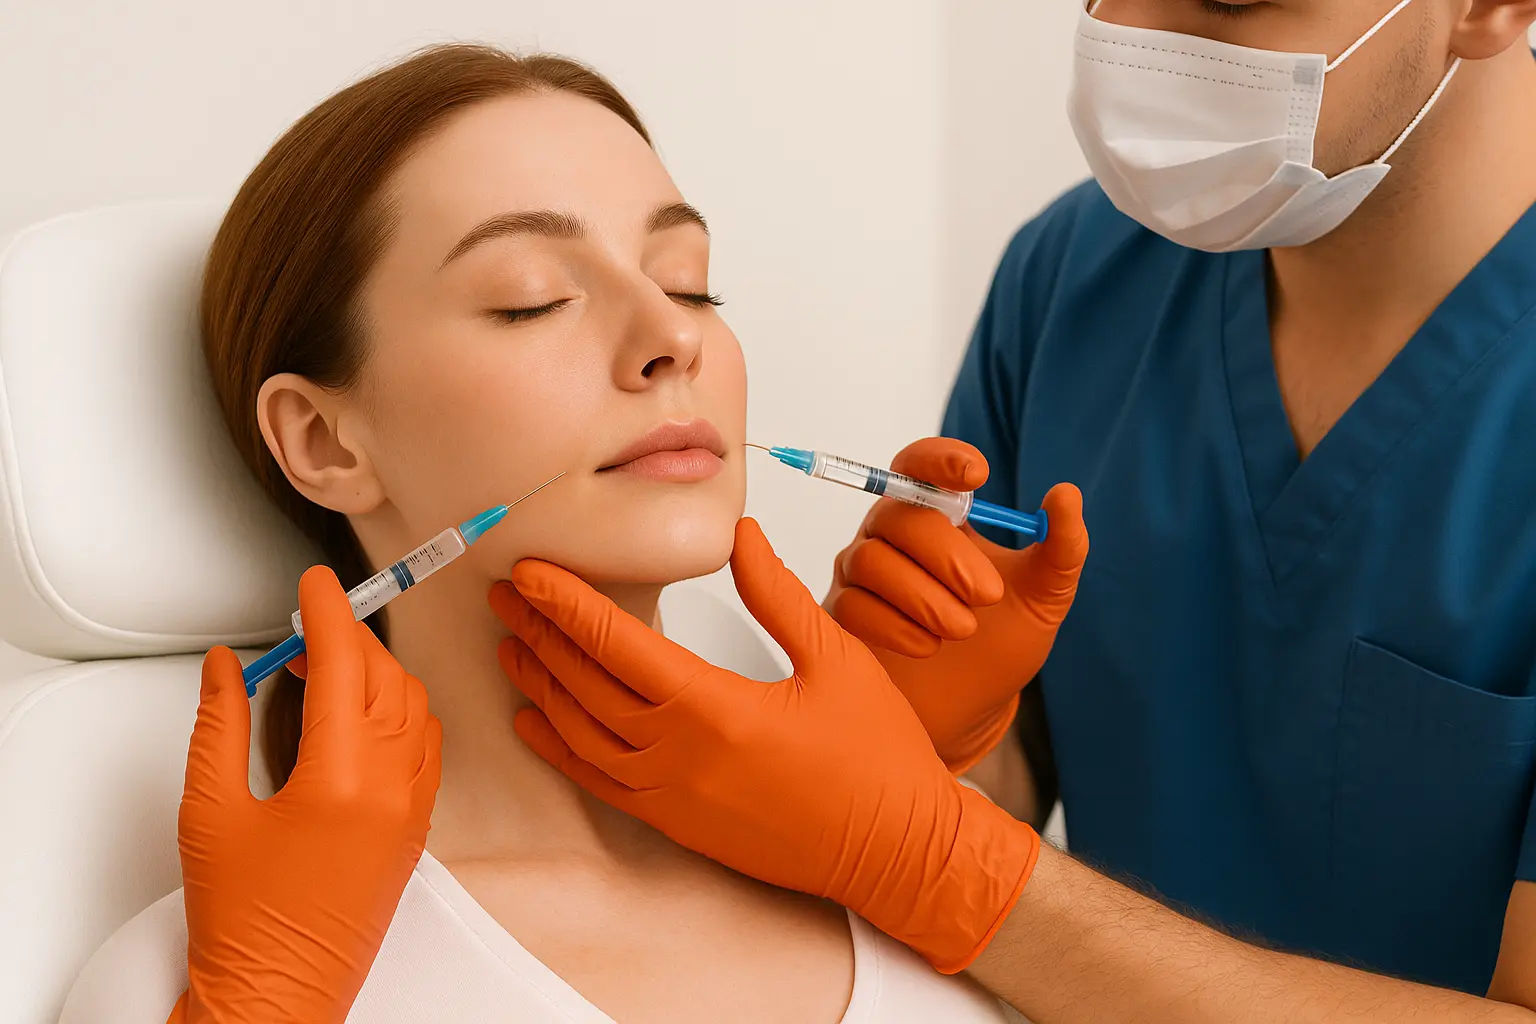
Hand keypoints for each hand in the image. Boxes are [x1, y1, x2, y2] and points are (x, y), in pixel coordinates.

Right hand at [171, 566, 441, 1023]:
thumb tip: (230, 665)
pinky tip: (362, 715)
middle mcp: (392, 787)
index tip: (316, 583)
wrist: (279, 994)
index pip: (345, 663)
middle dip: (350, 638)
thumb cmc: (246, 922)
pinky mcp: (417, 829)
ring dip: (378, 673)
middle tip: (305, 626)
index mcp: (341, 777)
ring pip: (414, 706)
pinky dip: (400, 711)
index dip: (328, 611)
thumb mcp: (209, 811)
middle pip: (386, 677)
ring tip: (326, 668)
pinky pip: (426, 744)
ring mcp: (412, 808)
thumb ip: (219, 724)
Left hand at [490, 519, 1039, 972]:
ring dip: (541, 685)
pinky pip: (599, 782)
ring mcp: (673, 796)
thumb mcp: (836, 658)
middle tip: (505, 594)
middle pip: (586, 684)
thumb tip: (740, 536)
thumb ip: (778, 595)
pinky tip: (534, 720)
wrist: (897, 852)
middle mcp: (680, 757)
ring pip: (582, 734)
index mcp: (717, 709)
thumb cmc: (876, 759)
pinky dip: (559, 750)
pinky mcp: (677, 823)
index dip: (567, 604)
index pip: (619, 645)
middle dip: (540, 633)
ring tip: (511, 644)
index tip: (531, 572)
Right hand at [825, 437, 1087, 773]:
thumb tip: (1066, 493)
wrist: (975, 705)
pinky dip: (895, 626)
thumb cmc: (1003, 640)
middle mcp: (892, 534)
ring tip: (963, 629)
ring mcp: (862, 574)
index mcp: (938, 514)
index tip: (978, 476)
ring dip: (923, 596)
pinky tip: (928, 646)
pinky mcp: (844, 616)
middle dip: (945, 553)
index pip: (921, 464)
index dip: (940, 459)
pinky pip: (853, 605)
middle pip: (897, 515)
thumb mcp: (1045, 595)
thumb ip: (1062, 547)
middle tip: (988, 595)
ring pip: (871, 560)